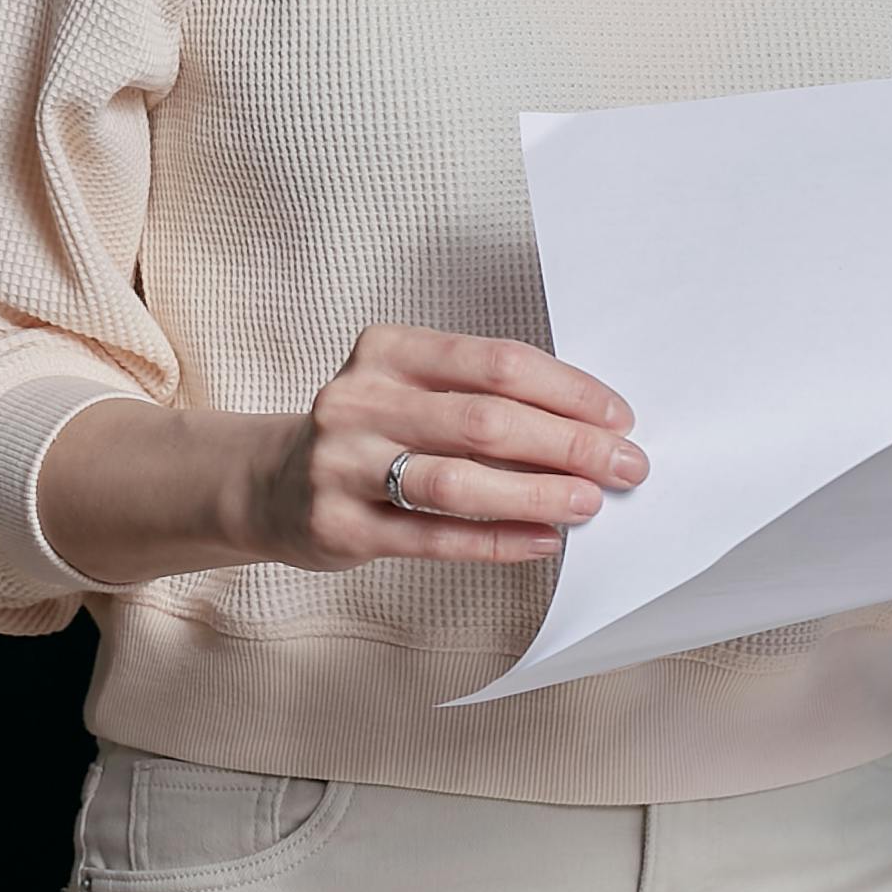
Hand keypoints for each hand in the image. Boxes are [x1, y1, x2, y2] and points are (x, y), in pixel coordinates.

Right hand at [36, 326, 647, 585]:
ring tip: (589, 504)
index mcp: (389, 349)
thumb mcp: (407, 389)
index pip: (496, 362)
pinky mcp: (339, 526)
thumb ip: (479, 396)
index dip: (567, 390)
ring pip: (458, 481)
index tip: (618, 417)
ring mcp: (342, 464)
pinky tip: (543, 542)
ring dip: (536, 494)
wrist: (266, 483)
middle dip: (568, 444)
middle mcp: (360, 399)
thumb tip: (590, 426)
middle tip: (625, 465)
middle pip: (485, 420)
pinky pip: (432, 537)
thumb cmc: (366, 433)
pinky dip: (496, 540)